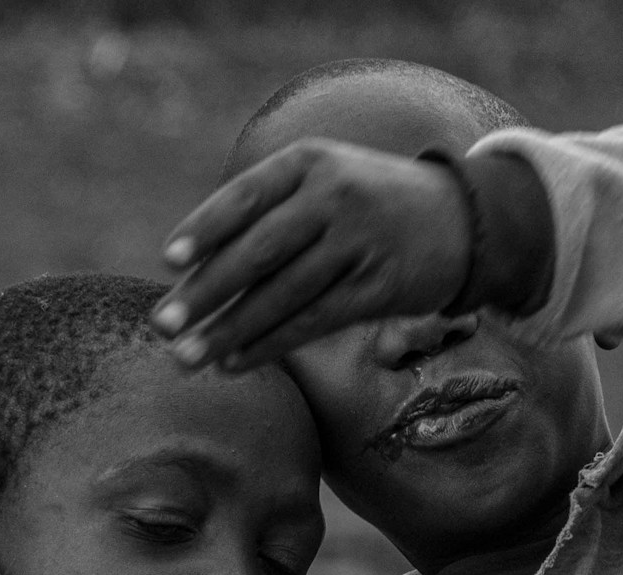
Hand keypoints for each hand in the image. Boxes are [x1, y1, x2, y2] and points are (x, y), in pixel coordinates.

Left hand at [152, 139, 470, 371]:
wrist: (461, 218)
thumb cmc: (365, 203)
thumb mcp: (320, 182)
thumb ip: (265, 215)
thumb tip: (191, 274)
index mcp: (308, 162)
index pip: (245, 196)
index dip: (205, 228)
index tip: (167, 260)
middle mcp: (334, 197)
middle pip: (259, 250)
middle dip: (206, 291)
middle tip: (162, 325)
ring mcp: (359, 242)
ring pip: (283, 293)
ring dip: (230, 330)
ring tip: (187, 358)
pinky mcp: (379, 286)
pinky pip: (314, 320)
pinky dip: (270, 343)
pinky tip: (234, 362)